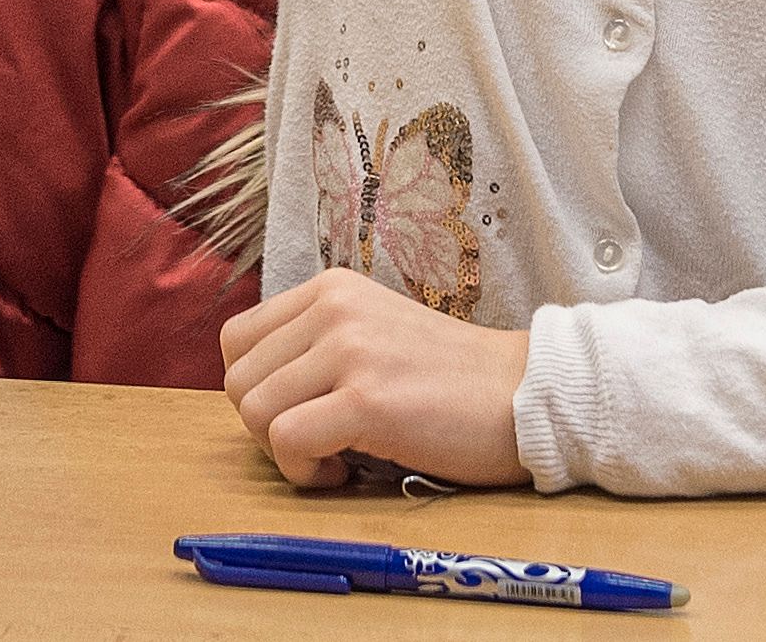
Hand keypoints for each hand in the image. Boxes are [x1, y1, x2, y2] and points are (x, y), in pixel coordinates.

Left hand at [218, 270, 534, 491]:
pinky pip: (287, 440)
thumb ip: (319, 347)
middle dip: (267, 427)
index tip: (302, 413)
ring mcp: (348, 350)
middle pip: (238, 379)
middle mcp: (332, 308)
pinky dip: (304, 472)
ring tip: (335, 459)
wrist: (527, 395)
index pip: (238, 340)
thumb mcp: (376, 335)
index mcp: (330, 289)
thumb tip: (259, 392)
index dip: (257, 389)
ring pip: (253, 410)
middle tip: (319, 445)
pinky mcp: (365, 399)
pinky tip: (345, 475)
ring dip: (284, 453)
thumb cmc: (454, 381)